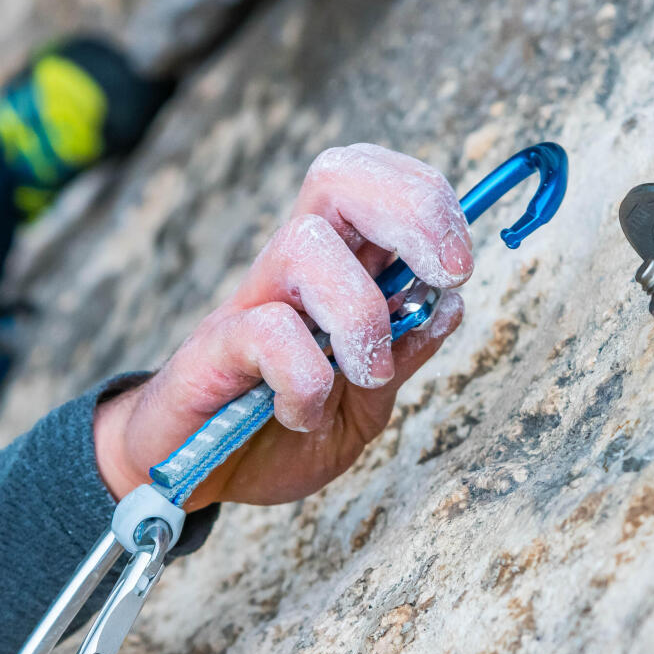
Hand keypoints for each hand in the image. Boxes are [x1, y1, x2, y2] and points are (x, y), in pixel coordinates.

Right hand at [94, 144, 469, 507]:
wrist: (193, 476)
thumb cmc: (274, 431)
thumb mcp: (364, 405)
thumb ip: (403, 354)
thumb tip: (450, 303)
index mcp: (333, 270)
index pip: (371, 183)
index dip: (425, 196)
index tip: (459, 263)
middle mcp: (290, 271)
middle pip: (338, 177)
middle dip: (410, 209)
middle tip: (447, 272)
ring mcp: (250, 303)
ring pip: (306, 246)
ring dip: (360, 312)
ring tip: (365, 373)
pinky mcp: (212, 348)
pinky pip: (267, 332)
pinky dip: (304, 380)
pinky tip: (300, 413)